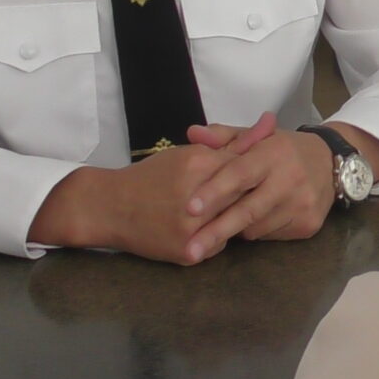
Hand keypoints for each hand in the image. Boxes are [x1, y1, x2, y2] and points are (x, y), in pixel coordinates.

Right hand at [29, 141, 240, 265]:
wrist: (109, 208)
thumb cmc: (150, 176)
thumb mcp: (185, 153)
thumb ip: (226, 146)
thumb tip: (268, 125)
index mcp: (197, 165)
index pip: (244, 166)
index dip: (253, 170)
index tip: (259, 172)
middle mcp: (197, 198)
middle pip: (243, 196)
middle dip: (247, 195)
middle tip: (249, 194)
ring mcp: (192, 229)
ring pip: (235, 223)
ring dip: (234, 218)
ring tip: (224, 212)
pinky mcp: (188, 253)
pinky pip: (220, 245)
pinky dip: (217, 237)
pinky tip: (204, 229)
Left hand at [180, 120, 339, 259]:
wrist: (331, 162)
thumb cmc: (282, 149)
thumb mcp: (256, 137)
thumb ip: (222, 135)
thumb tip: (192, 134)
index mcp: (273, 152)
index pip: (239, 174)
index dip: (214, 191)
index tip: (189, 208)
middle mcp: (291, 178)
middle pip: (247, 210)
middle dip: (216, 231)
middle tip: (190, 250)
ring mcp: (302, 204)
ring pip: (256, 228)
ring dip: (236, 228)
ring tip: (230, 218)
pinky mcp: (309, 224)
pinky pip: (270, 236)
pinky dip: (257, 231)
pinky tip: (258, 218)